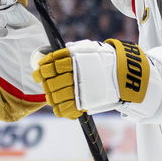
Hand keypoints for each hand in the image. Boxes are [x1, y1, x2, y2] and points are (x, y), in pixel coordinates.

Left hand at [32, 39, 150, 118]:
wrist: (124, 75)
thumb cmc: (103, 61)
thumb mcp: (87, 50)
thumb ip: (69, 52)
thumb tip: (49, 58)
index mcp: (74, 60)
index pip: (50, 66)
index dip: (41, 70)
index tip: (38, 72)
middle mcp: (75, 75)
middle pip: (51, 83)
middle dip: (47, 85)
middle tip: (46, 85)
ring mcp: (79, 90)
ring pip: (55, 97)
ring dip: (51, 97)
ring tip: (53, 96)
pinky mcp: (83, 103)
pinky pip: (64, 110)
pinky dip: (59, 110)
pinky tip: (58, 107)